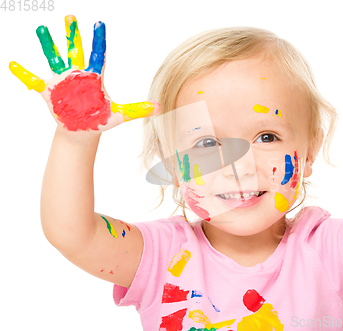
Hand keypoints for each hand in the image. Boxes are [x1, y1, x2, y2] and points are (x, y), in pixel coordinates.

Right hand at [9, 15, 159, 132]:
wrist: (83, 132)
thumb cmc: (100, 121)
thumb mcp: (119, 115)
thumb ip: (137, 109)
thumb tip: (159, 107)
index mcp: (94, 77)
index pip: (98, 55)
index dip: (98, 40)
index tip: (99, 24)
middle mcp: (78, 75)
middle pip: (75, 50)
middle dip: (73, 34)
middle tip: (71, 17)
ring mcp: (62, 81)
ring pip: (54, 58)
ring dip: (48, 44)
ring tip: (42, 28)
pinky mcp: (49, 92)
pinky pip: (33, 80)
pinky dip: (23, 73)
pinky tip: (12, 63)